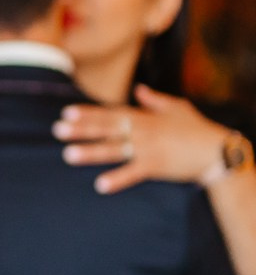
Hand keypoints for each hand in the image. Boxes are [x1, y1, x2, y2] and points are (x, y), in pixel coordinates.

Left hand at [57, 86, 230, 193]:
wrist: (218, 150)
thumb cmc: (197, 129)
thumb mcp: (177, 108)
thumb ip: (154, 100)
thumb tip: (138, 89)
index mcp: (144, 118)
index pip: (110, 114)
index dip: (88, 113)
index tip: (66, 112)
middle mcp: (142, 131)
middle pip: (107, 129)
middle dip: (81, 129)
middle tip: (57, 130)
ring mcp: (148, 149)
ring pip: (114, 149)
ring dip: (91, 152)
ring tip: (68, 155)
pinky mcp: (156, 166)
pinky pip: (134, 173)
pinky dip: (118, 179)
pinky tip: (100, 185)